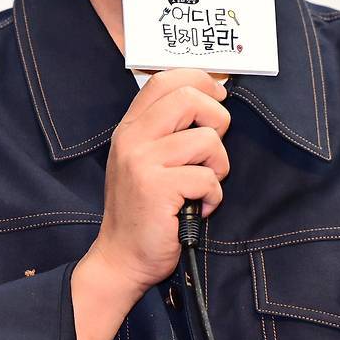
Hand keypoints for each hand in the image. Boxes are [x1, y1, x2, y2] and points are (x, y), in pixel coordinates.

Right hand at [89, 68, 230, 300]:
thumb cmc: (144, 210)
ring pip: (207, 140)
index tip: (218, 96)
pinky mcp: (157, 188)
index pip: (164, 80)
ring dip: (218, 167)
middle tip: (213, 149)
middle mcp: (132, 138)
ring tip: (201, 187)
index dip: (198, 80)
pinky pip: (208, 178)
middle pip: (188, 98)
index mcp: (130, 127)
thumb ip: (168, 129)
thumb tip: (213, 98)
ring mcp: (142, 162)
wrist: (122, 259)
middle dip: (217, 120)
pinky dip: (212, 196)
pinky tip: (196, 208)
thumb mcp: (146, 160)